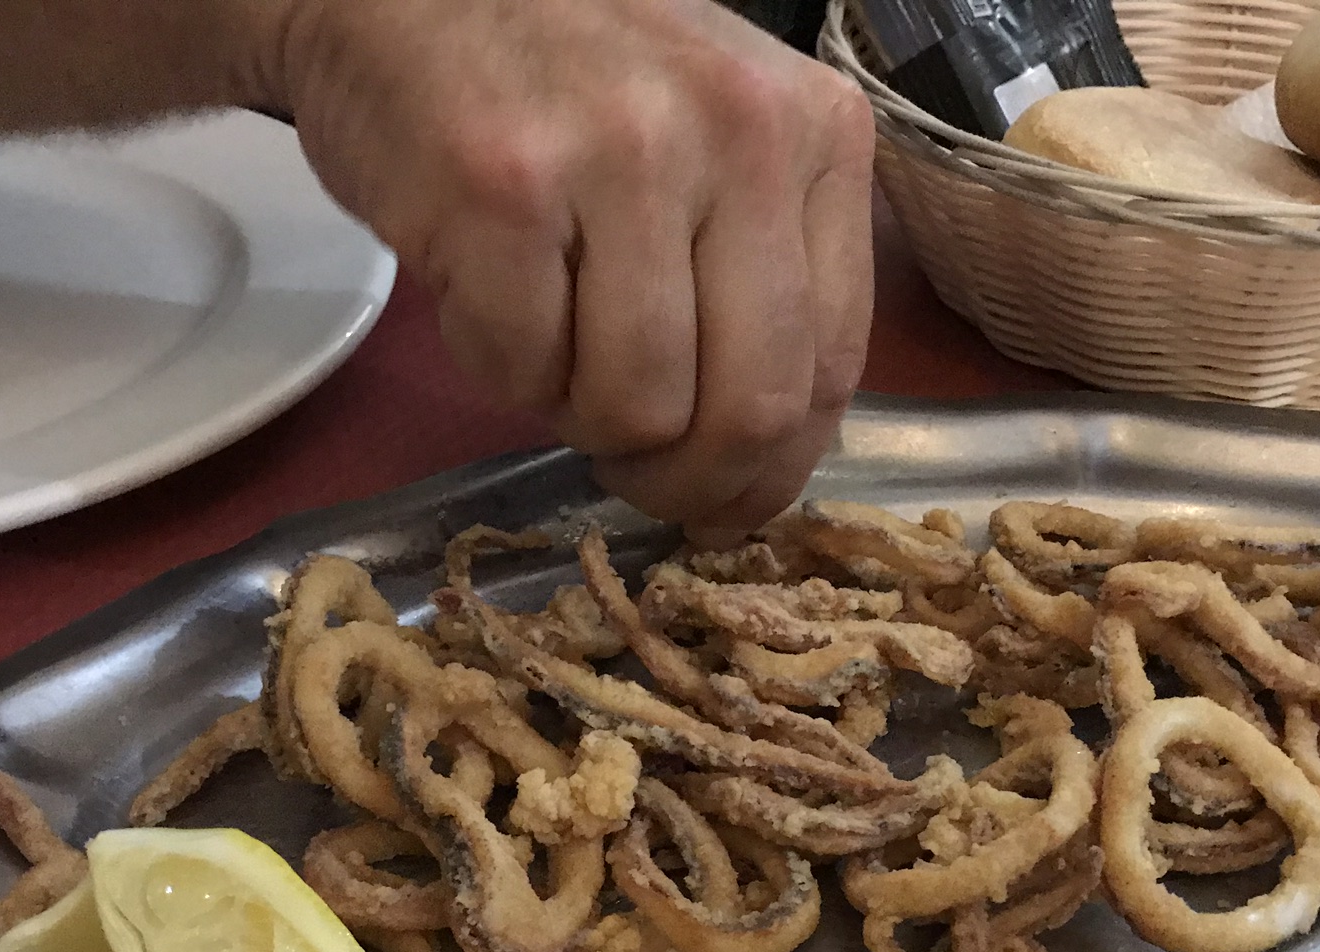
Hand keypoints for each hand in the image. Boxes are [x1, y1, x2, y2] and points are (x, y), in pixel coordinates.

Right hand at [264, 0, 874, 545]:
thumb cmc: (568, 85)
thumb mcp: (716, 145)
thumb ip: (763, 278)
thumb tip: (762, 469)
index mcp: (816, 133)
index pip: (831, 370)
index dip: (770, 470)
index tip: (720, 497)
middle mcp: (739, 132)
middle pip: (747, 410)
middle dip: (682, 481)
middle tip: (631, 471)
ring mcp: (622, 152)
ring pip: (636, 407)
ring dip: (579, 416)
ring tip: (550, 345)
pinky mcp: (503, 184)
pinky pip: (523, 371)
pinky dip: (497, 368)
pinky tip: (488, 296)